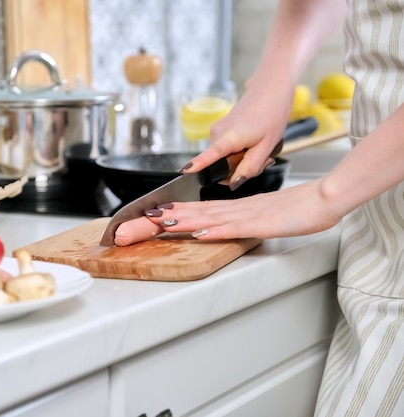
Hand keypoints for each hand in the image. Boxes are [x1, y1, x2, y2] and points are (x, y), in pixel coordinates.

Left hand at [141, 180, 341, 241]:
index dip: (179, 211)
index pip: (202, 210)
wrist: (324, 198)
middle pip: (198, 212)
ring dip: (186, 221)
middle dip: (170, 216)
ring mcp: (248, 216)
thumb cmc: (299, 208)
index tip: (157, 213)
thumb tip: (225, 225)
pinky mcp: (261, 224)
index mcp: (238, 208)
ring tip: (163, 222)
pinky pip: (235, 229)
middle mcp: (237, 209)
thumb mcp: (265, 215)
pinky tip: (200, 234)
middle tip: (146, 218)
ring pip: (210, 218)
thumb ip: (245, 219)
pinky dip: (216, 231)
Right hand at [181, 76, 295, 189]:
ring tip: (257, 147)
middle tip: (260, 159)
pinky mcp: (217, 130)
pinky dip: (236, 152)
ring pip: (222, 158)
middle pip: (220, 165)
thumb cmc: (271, 114)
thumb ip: (251, 167)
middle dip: (237, 169)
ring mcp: (215, 131)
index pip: (211, 153)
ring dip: (239, 160)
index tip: (185, 171)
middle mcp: (217, 133)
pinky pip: (223, 150)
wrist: (269, 91)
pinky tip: (250, 142)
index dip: (198, 164)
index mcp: (231, 136)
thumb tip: (234, 183)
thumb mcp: (267, 146)